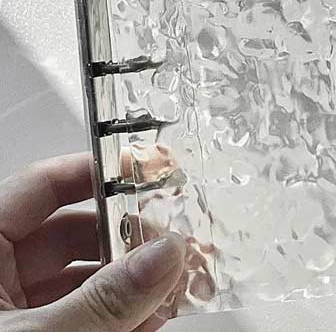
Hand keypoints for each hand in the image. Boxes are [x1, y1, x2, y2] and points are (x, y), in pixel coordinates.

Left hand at [0, 153, 185, 330]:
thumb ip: (102, 298)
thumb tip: (164, 256)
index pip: (41, 185)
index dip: (95, 171)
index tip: (146, 168)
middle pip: (71, 234)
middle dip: (128, 240)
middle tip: (169, 248)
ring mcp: (10, 314)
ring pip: (81, 278)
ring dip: (131, 283)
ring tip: (170, 288)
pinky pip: (80, 315)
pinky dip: (117, 315)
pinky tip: (151, 319)